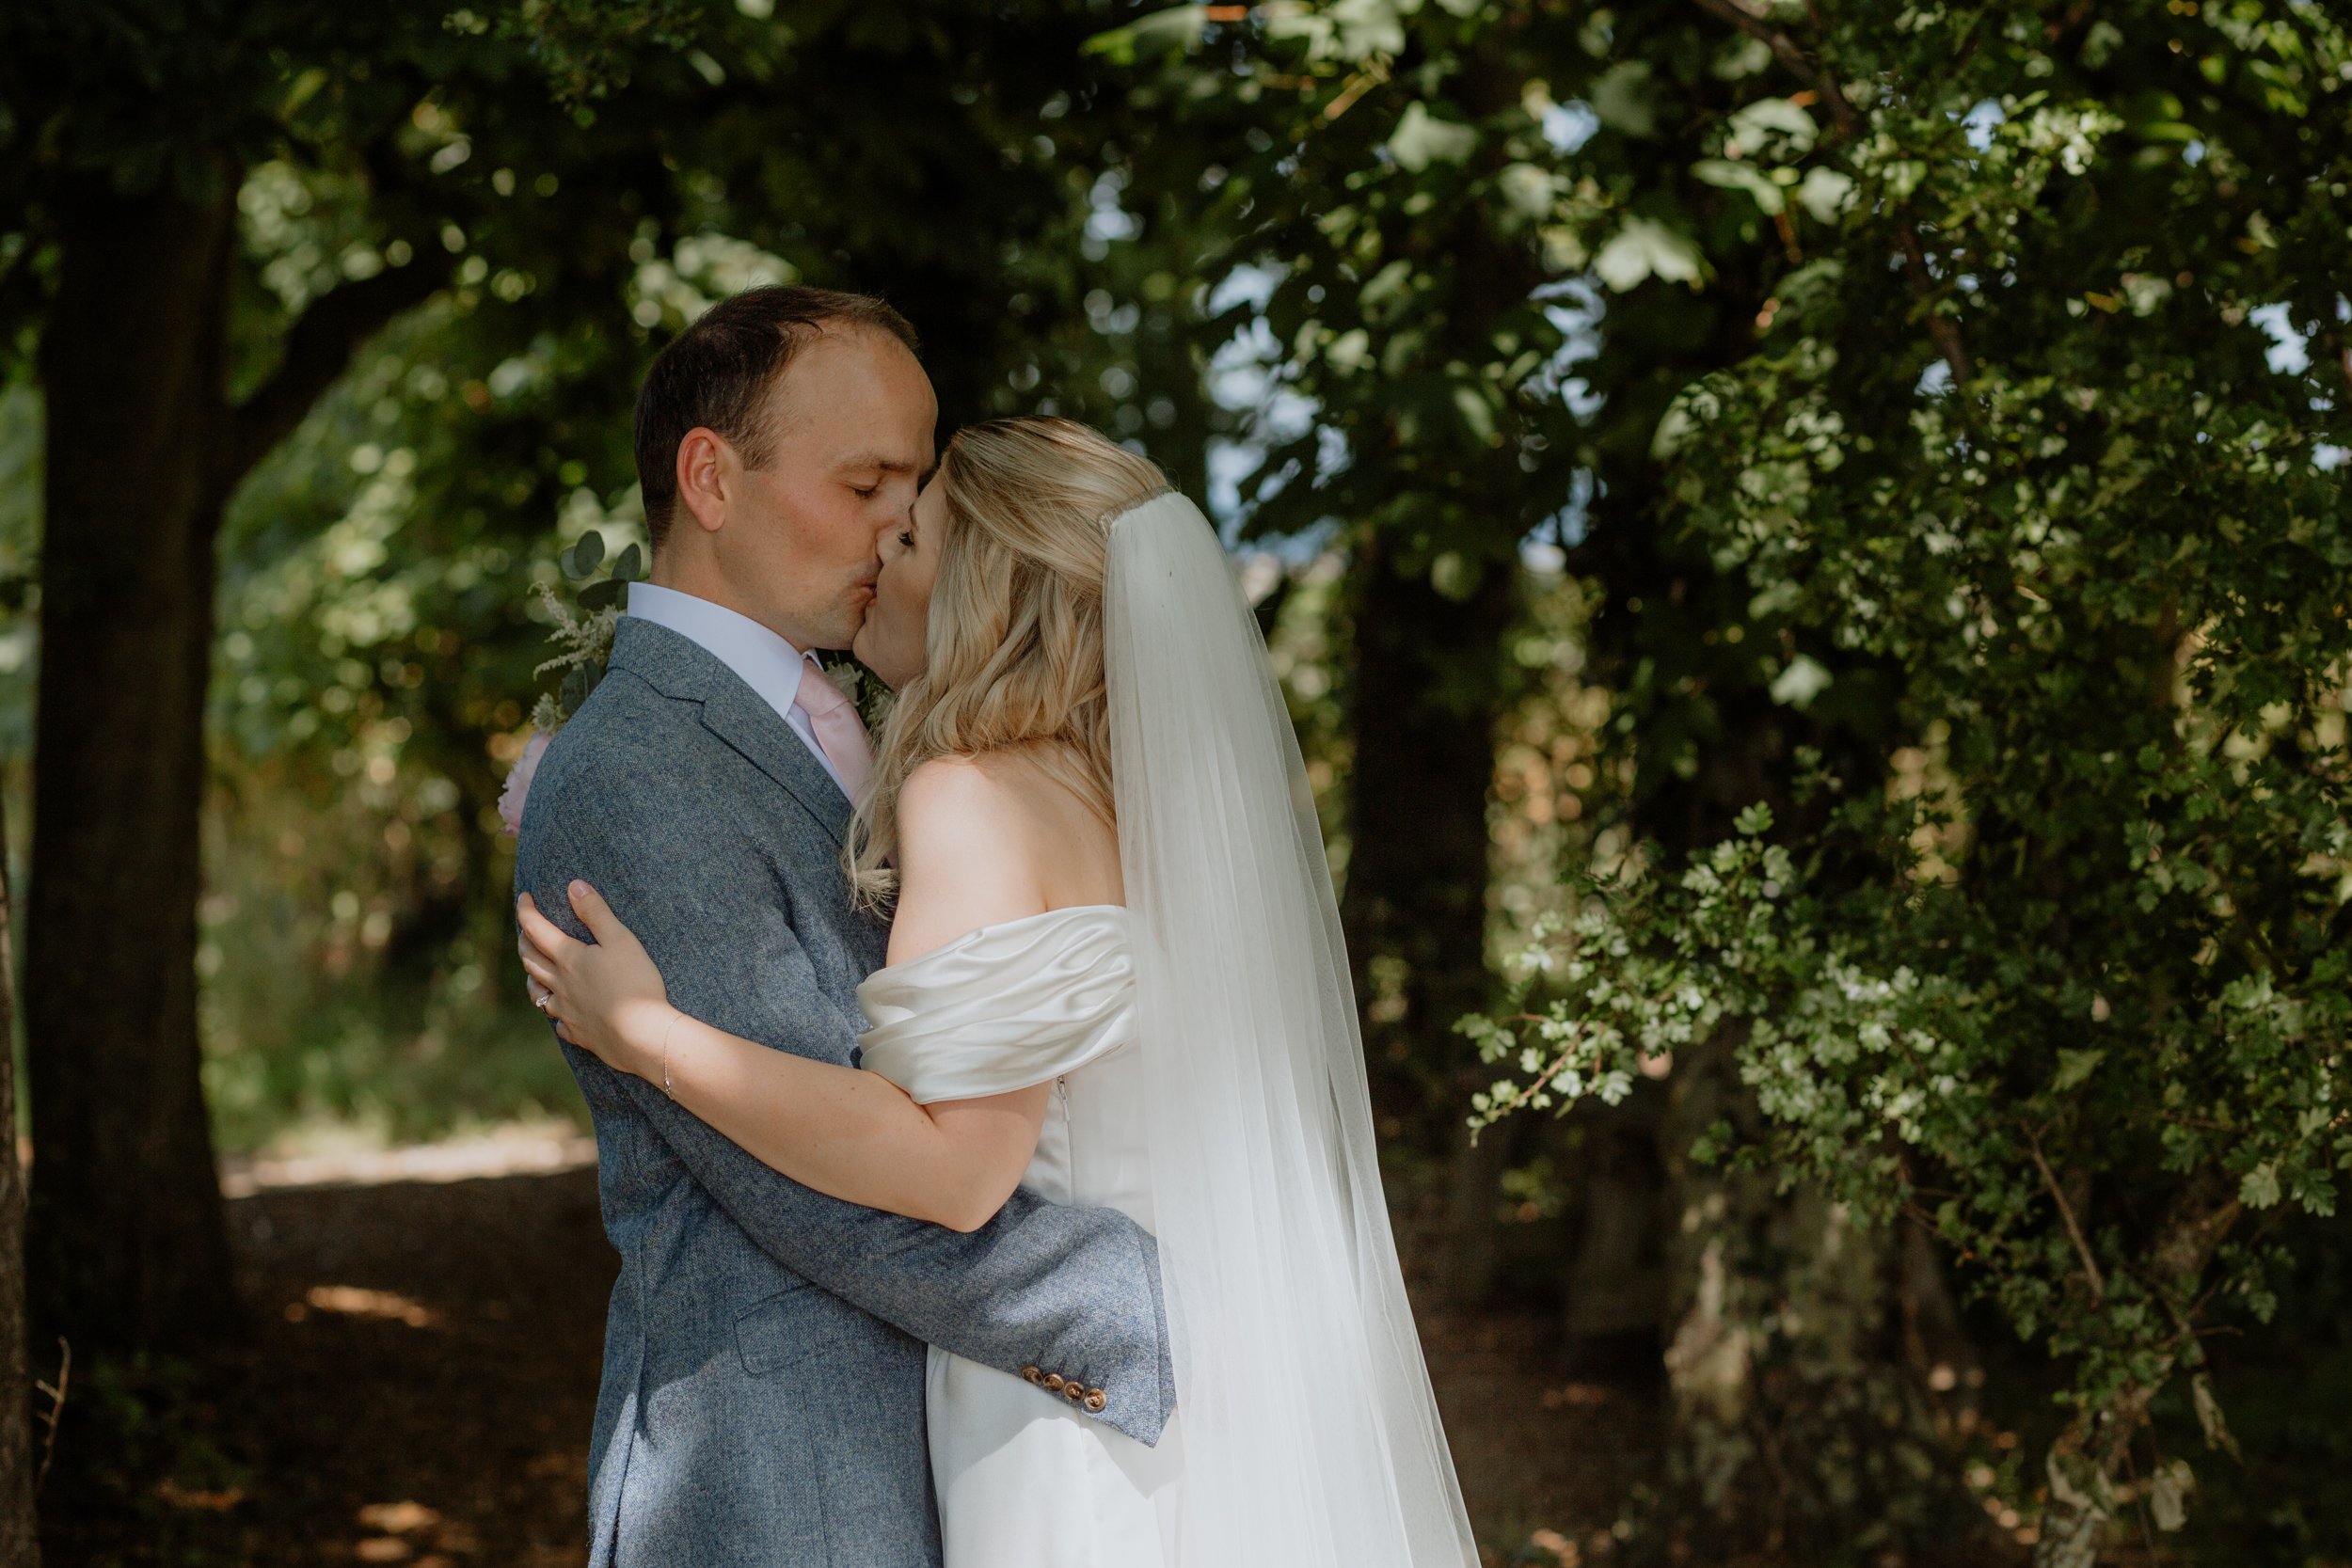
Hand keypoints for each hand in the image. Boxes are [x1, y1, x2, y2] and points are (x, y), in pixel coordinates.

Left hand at [517, 882, 677, 1078]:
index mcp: (568, 958)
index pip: (536, 929)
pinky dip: (555, 1012)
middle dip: (524, 940)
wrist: (641, 1036)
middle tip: (527, 928)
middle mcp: (559, 984)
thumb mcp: (621, 940)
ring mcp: (565, 1011)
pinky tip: (562, 1012)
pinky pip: (558, 1022)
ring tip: (535, 969)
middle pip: (530, 959)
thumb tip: (574, 886)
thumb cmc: (635, 984)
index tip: (524, 897)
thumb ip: (596, 912)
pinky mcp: (577, 1033)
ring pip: (536, 992)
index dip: (526, 911)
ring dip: (531, 976)